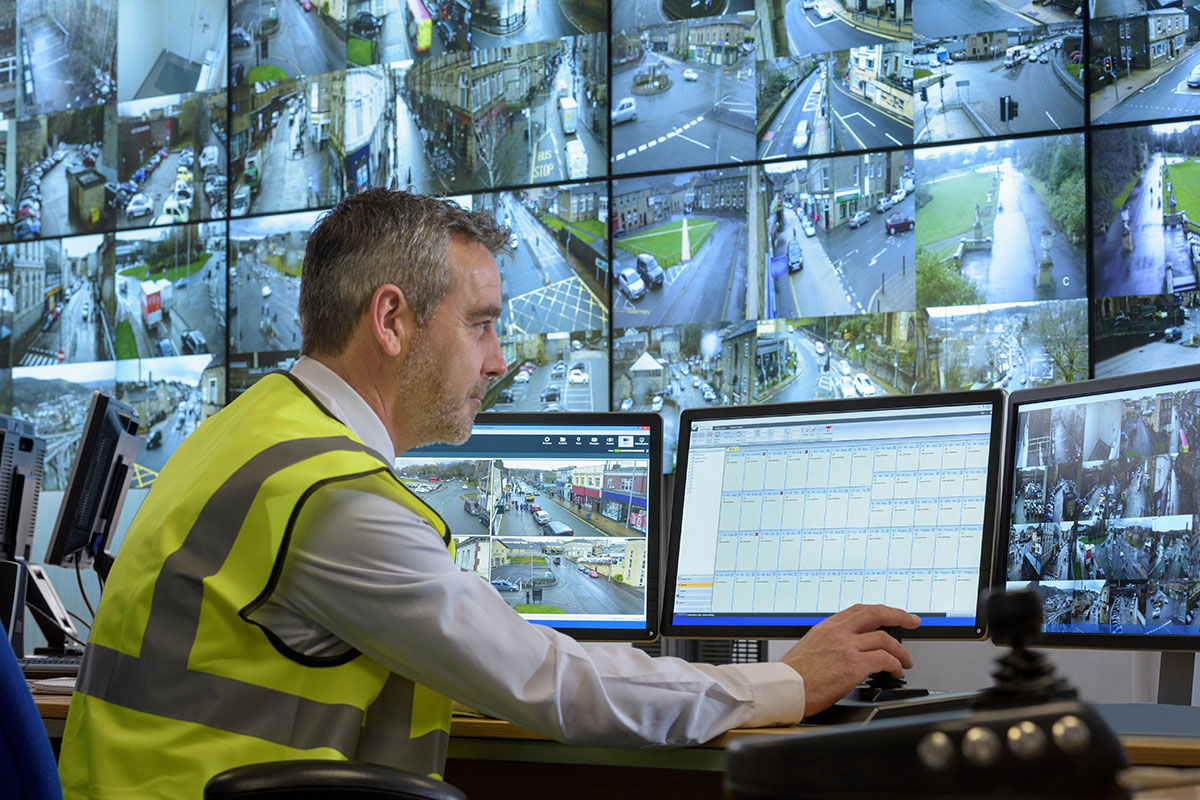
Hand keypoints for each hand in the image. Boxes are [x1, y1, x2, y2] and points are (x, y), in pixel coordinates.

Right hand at [778, 604, 920, 717]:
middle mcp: (838, 632)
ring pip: (884, 639)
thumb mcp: (810, 647)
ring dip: (900, 651)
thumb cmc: (793, 675)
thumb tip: (846, 650)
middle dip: (899, 616)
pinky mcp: (853, 665)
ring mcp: (846, 646)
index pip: (859, 610)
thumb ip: (830, 642)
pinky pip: (884, 659)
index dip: (880, 611)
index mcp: (827, 627)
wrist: (785, 688)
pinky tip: (895, 672)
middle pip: (876, 614)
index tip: (891, 614)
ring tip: (904, 662)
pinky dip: (894, 665)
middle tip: (912, 621)